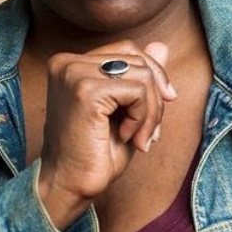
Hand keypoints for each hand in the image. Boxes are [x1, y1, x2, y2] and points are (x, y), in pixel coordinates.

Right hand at [37, 41, 175, 228]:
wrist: (68, 185)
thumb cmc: (93, 154)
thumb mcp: (125, 110)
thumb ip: (140, 77)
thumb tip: (162, 46)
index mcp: (71, 64)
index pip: (127, 50)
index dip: (152, 77)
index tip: (159, 108)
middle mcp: (68, 62)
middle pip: (137, 59)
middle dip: (155, 98)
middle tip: (149, 133)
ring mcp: (74, 73)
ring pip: (142, 75)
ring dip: (151, 112)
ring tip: (140, 139)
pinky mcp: (86, 91)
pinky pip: (138, 91)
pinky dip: (143, 118)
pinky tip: (128, 137)